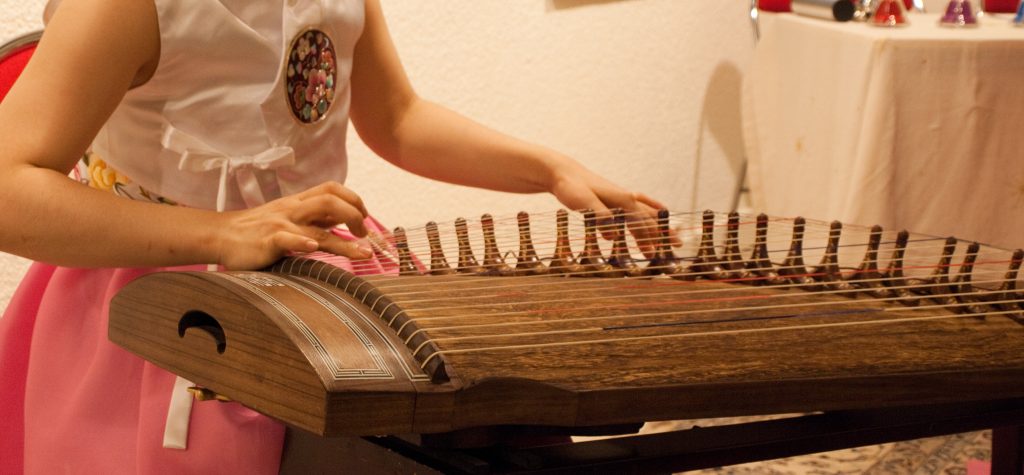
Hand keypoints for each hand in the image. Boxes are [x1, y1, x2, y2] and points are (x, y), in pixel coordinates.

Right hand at [215, 182, 372, 269]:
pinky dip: (302, 242)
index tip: (366, 218)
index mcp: (298, 202)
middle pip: (330, 201)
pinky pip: (287, 238)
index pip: (332, 189)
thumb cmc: (258, 229)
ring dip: (344, 242)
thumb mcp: (289, 217)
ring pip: (317, 226)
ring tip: (362, 254)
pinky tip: (313, 248)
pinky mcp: (268, 240)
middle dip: (355, 216)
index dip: (354, 200)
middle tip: (365, 236)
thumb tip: (343, 218)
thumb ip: (314, 217)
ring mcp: (281, 224)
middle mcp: (293, 210)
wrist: (221, 235)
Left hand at [548, 162, 677, 257]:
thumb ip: (600, 218)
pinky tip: (659, 210)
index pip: (641, 222)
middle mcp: (627, 198)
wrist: (564, 173)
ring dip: (656, 228)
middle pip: (649, 218)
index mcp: (622, 200)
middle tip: (677, 245)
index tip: (663, 249)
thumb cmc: (572, 188)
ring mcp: (623, 197)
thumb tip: (614, 235)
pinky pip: (640, 204)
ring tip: (668, 241)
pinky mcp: (617, 198)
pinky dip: (651, 209)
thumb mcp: (583, 203)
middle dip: (662, 232)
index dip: (652, 236)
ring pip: (646, 214)